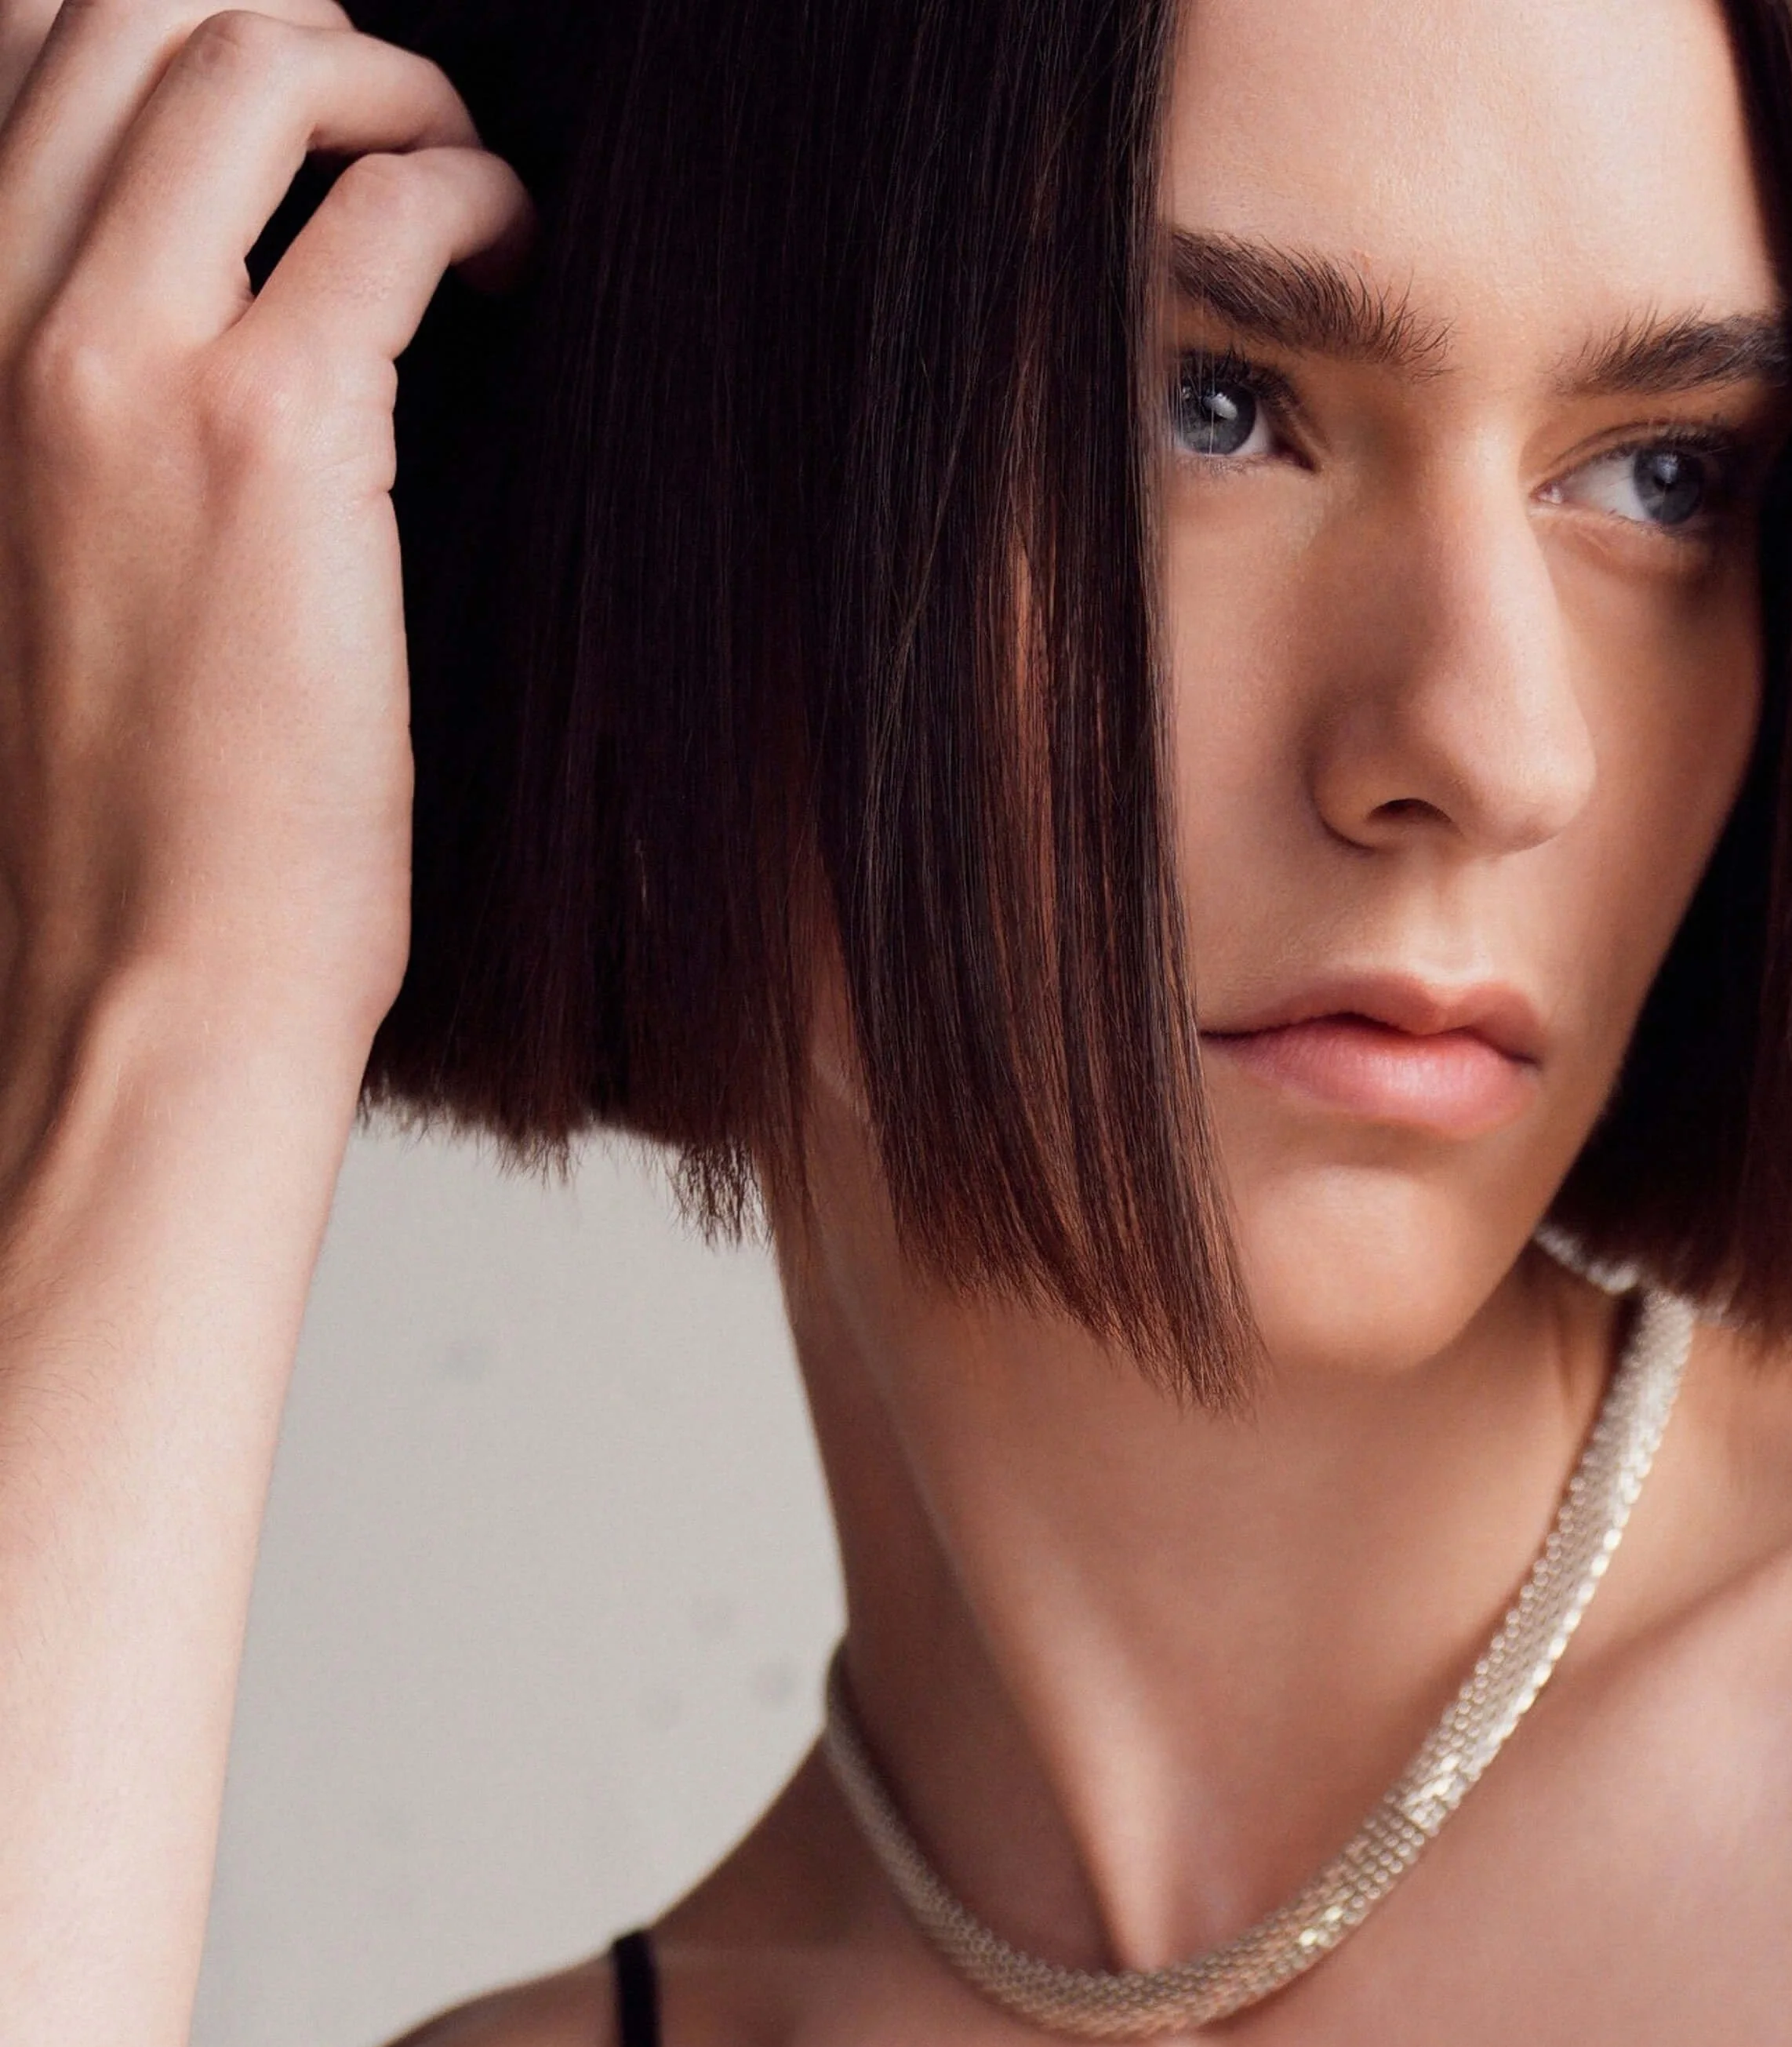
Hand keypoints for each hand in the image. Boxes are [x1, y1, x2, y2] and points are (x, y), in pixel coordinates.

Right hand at [0, 0, 529, 1069]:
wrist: (150, 977)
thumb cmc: (130, 814)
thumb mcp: (48, 558)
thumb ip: (85, 407)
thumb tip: (215, 305)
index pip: (18, 58)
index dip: (168, 30)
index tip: (283, 99)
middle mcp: (0, 325)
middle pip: (132, 16)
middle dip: (286, 21)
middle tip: (385, 114)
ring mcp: (127, 371)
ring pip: (251, 63)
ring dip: (388, 83)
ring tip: (454, 171)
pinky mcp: (277, 441)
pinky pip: (391, 209)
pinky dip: (474, 191)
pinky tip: (511, 253)